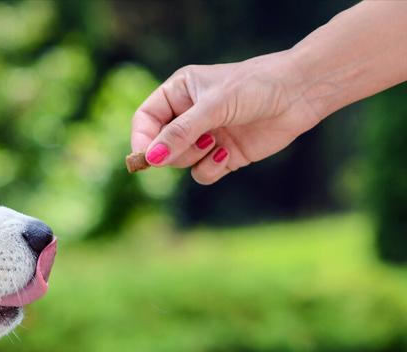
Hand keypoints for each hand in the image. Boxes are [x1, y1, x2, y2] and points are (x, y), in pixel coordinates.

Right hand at [131, 51, 320, 183]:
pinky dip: (210, 168)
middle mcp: (188, 116)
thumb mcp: (213, 106)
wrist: (299, 94)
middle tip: (196, 142)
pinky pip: (201, 173)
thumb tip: (151, 159)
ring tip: (215, 141)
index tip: (145, 156)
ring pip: (179, 162)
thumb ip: (180, 133)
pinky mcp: (223, 155)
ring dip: (193, 157)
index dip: (142, 138)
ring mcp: (205, 137)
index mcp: (178, 93)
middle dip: (173, 150)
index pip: (145, 119)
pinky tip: (227, 154)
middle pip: (159, 145)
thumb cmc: (255, 87)